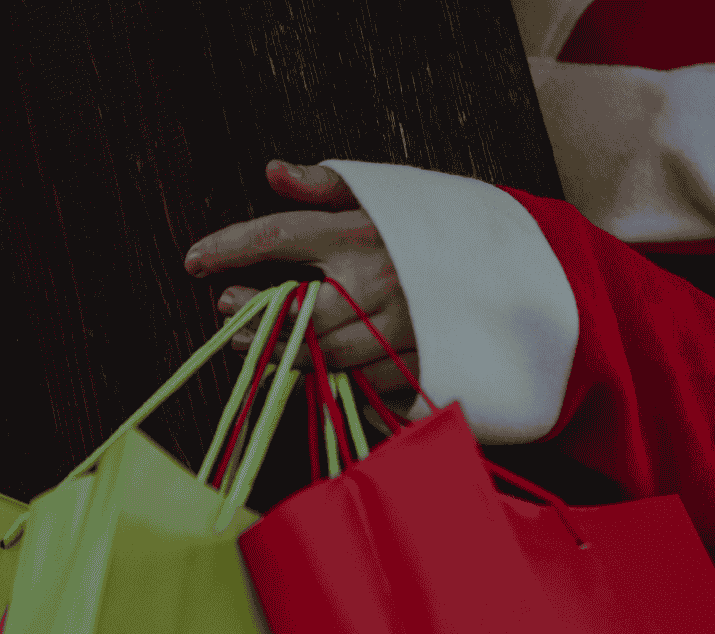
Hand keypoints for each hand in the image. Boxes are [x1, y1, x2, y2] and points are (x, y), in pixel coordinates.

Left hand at [184, 161, 419, 401]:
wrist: (520, 270)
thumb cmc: (441, 226)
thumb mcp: (386, 191)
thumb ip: (326, 183)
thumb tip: (272, 170)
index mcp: (364, 233)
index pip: (278, 238)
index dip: (228, 248)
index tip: (194, 260)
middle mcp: (380, 284)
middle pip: (297, 314)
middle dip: (256, 317)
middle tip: (229, 311)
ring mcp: (404, 330)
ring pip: (326, 355)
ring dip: (285, 353)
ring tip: (258, 346)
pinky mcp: (423, 365)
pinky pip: (365, 383)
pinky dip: (334, 377)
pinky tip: (314, 367)